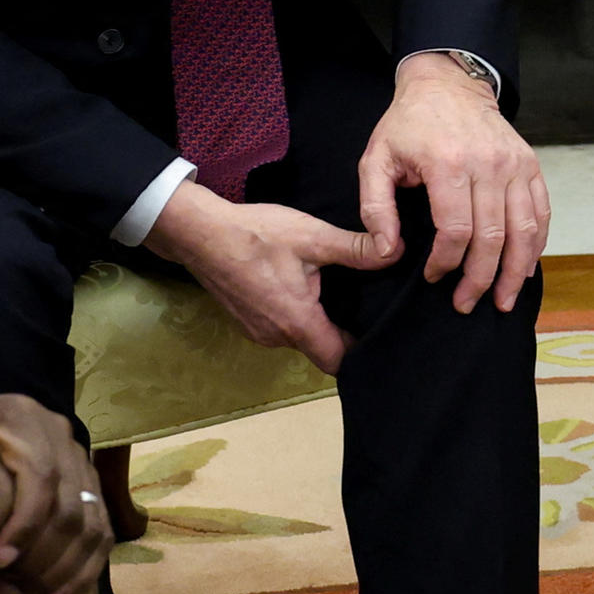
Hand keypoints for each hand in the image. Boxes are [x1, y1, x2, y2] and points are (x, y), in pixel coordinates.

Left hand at [0, 365, 101, 593]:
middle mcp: (58, 431)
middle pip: (72, 505)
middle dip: (47, 557)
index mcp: (19, 416)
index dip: (25, 526)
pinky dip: (84, 565)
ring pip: (93, 521)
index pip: (40, 478)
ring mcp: (78, 455)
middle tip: (18, 591)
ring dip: (71, 569)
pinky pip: (100, 527)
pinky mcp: (88, 479)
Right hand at [148, 186, 377, 369]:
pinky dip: (293, 314)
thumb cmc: (254, 234)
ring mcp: (258, 332)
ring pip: (300, 338)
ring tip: (333, 292)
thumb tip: (394, 251)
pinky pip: (280, 328)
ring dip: (315, 321)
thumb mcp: (313, 236)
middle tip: (362, 304)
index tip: (376, 331)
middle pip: (321, 349)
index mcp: (297, 322)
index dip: (361, 352)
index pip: (338, 361)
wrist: (199, 233)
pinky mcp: (247, 322)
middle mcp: (277, 337)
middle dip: (341, 331)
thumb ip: (356, 249)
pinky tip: (300, 287)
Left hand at [355, 52, 547, 315]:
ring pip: (525, 231)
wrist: (448, 84)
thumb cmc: (408, 125)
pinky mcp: (530, 166)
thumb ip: (375, 207)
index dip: (446, 263)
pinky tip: (525, 269)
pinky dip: (536, 246)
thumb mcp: (376, 159)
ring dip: (516, 273)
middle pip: (493, 238)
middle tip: (466, 304)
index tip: (433, 277)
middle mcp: (488, 165)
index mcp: (448, 164)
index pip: (455, 230)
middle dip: (480, 279)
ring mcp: (515, 165)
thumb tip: (389, 252)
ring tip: (504, 301)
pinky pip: (541, 213)